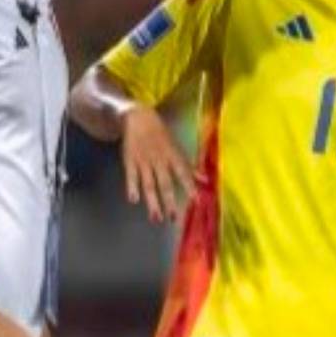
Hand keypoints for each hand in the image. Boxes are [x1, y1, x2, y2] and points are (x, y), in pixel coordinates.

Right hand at [121, 105, 194, 222]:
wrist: (138, 118)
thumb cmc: (161, 134)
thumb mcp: (177, 147)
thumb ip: (189, 166)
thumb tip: (205, 180)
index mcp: (173, 156)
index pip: (183, 173)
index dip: (190, 186)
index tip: (196, 201)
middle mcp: (159, 160)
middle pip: (165, 184)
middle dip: (169, 202)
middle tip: (173, 218)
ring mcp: (144, 162)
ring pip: (148, 184)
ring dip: (152, 202)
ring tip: (156, 218)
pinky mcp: (130, 162)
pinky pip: (131, 176)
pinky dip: (132, 188)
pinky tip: (133, 200)